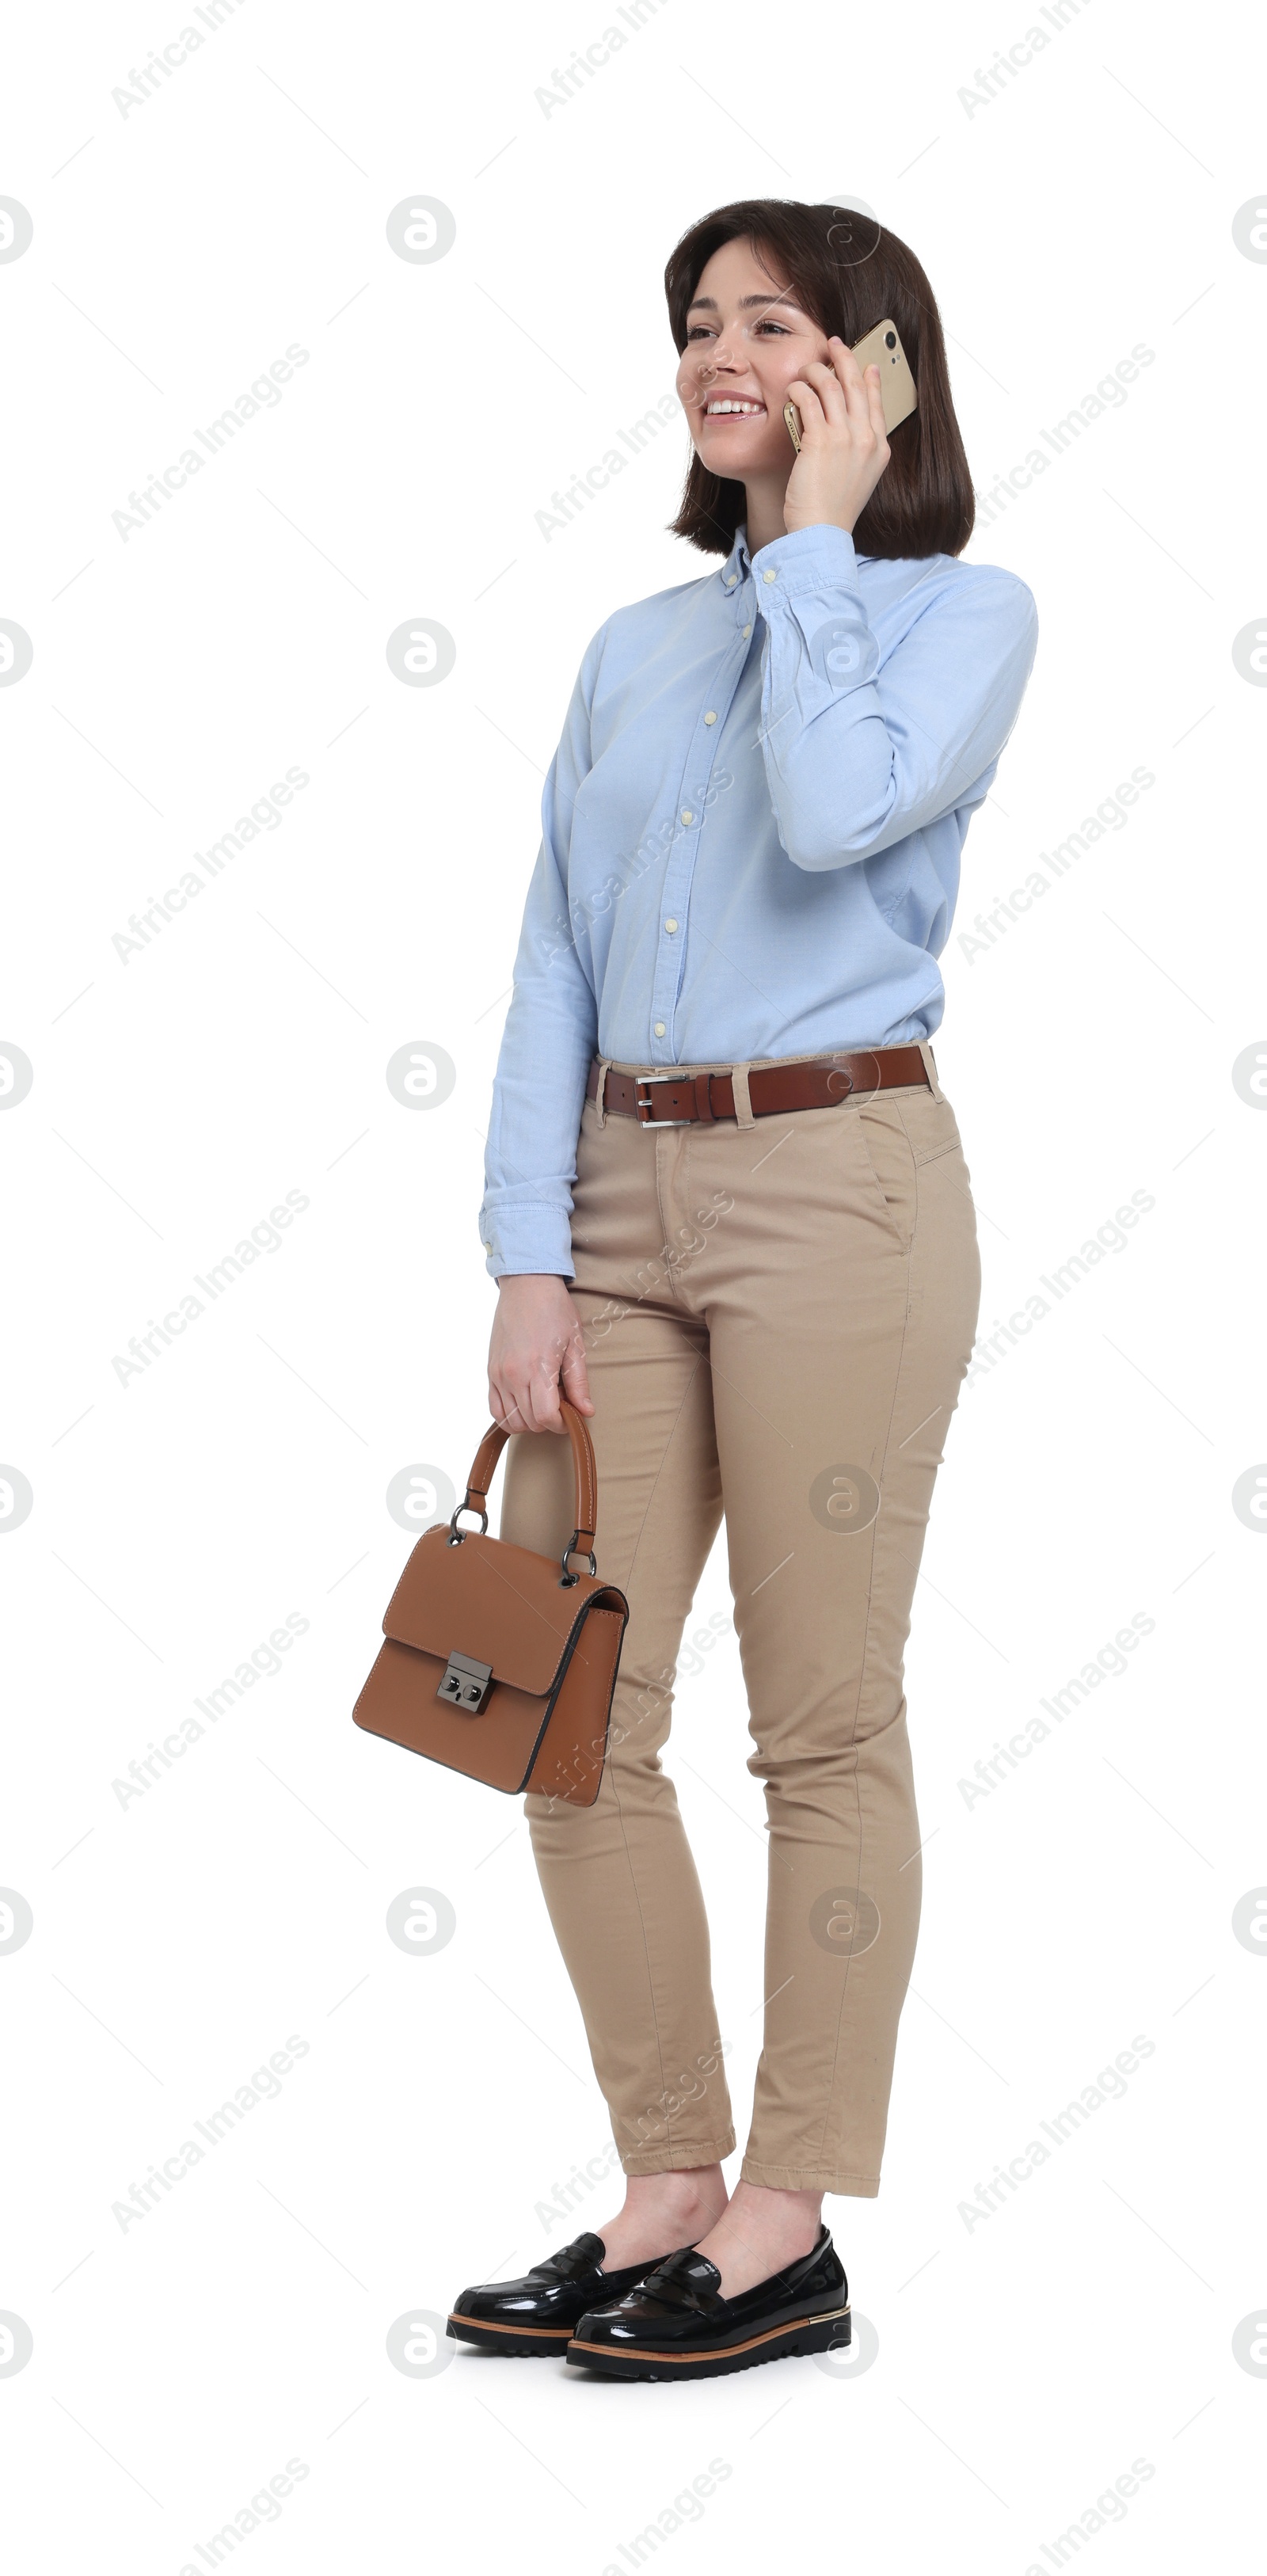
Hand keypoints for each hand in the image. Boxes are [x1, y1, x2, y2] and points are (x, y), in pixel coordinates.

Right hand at [488, 1273, 594, 1433]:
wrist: (527, 1285)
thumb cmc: (555, 1311)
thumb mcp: (575, 1345)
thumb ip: (579, 1382)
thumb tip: (586, 1412)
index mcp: (537, 1367)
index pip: (545, 1417)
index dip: (561, 1425)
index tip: (570, 1417)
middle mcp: (512, 1374)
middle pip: (529, 1421)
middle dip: (548, 1422)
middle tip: (561, 1406)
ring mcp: (497, 1374)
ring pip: (510, 1419)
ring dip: (529, 1421)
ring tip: (543, 1404)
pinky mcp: (490, 1371)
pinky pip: (494, 1408)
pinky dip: (509, 1416)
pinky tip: (524, 1405)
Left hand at [782, 337, 889, 537]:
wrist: (823, 532)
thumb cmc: (832, 512)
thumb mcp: (857, 479)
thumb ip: (856, 451)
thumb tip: (847, 427)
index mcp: (879, 448)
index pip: (877, 402)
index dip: (871, 379)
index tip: (866, 364)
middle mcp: (866, 439)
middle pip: (857, 384)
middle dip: (845, 358)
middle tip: (834, 345)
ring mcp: (846, 437)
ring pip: (832, 385)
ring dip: (816, 370)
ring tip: (805, 370)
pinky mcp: (821, 440)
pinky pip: (809, 398)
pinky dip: (799, 389)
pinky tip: (792, 389)